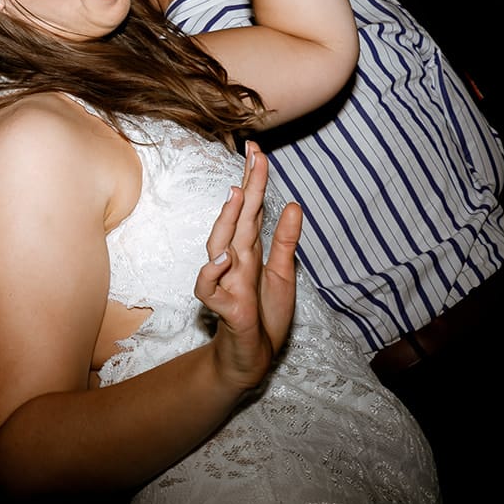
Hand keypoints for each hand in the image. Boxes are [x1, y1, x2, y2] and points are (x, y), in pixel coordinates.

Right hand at [194, 140, 301, 390]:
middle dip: (246, 186)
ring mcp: (226, 281)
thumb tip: (294, 204)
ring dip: (226, 220)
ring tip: (237, 194)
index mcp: (249, 249)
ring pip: (218, 245)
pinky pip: (209, 288)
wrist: (252, 355)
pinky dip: (213, 273)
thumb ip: (284, 241)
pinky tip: (225, 258)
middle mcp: (234, 259)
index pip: (252, 208)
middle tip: (253, 156)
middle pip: (238, 218)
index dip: (255, 179)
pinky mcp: (224, 306)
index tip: (257, 149)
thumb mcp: (283, 273)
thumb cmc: (263, 313)